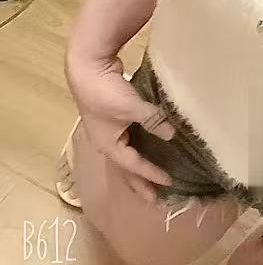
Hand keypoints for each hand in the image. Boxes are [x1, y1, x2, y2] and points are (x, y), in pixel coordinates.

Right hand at [65, 50, 175, 203]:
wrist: (87, 65)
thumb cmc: (106, 91)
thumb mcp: (132, 107)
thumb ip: (153, 121)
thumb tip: (172, 135)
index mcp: (109, 144)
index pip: (133, 166)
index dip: (151, 174)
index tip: (168, 183)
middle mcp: (106, 140)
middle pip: (124, 167)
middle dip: (138, 182)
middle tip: (153, 198)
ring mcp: (108, 128)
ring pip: (126, 152)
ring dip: (138, 165)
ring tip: (150, 176)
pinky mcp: (112, 115)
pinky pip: (128, 136)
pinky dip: (138, 144)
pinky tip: (146, 143)